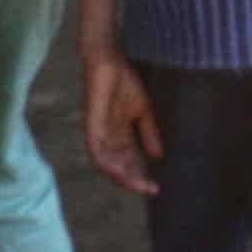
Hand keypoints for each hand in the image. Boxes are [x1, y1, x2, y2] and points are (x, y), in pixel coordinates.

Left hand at [83, 48, 162, 195]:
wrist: (111, 61)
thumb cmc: (124, 82)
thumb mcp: (143, 112)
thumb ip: (148, 133)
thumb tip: (158, 157)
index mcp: (120, 135)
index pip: (129, 163)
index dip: (140, 177)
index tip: (157, 189)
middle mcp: (108, 138)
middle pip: (118, 167)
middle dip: (133, 181)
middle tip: (150, 190)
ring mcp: (99, 131)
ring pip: (106, 162)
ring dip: (121, 176)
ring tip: (137, 184)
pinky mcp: (92, 123)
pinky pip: (96, 148)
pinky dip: (106, 161)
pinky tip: (118, 170)